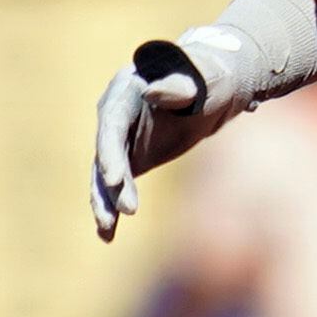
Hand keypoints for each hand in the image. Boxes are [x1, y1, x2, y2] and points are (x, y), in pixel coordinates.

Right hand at [89, 38, 211, 239]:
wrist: (212, 91)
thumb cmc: (211, 80)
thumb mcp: (204, 81)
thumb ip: (180, 87)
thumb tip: (153, 92)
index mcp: (127, 90)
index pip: (113, 122)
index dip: (110, 150)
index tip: (113, 178)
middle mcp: (114, 114)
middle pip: (106, 151)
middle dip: (111, 183)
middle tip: (126, 210)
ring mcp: (119, 138)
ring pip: (104, 174)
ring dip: (106, 202)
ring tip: (107, 230)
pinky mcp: (127, 159)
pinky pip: (115, 187)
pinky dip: (111, 209)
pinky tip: (106, 236)